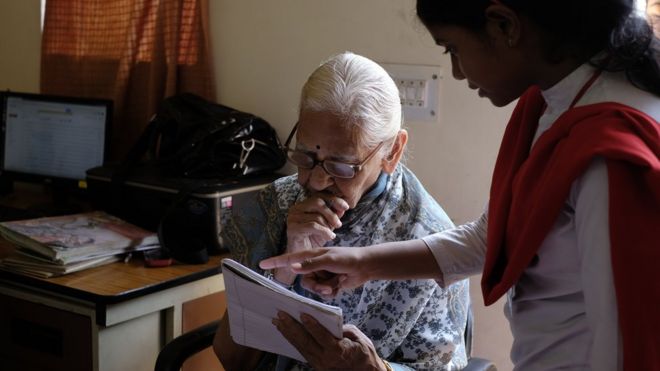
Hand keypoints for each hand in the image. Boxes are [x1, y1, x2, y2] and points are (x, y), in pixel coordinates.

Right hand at [260, 247, 370, 294]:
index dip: (275, 262)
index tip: (262, 264)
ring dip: (325, 288)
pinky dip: (332, 291)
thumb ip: (310, 264)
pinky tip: (341, 284)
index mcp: (311, 256)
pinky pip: (323, 294)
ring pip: (313, 289)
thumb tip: (292, 267)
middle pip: (304, 281)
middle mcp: (314, 266)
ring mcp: (321, 275)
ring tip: (336, 283)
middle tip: (327, 285)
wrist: (365, 266)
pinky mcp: (329, 284)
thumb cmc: (348, 258)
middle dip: (316, 286)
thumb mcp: (329, 260)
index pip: (289, 259)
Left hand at [273, 311, 387, 370]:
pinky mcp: (315, 366)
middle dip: (292, 327)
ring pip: (301, 348)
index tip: (303, 314)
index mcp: (340, 352)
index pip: (323, 337)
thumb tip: (327, 321)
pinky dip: (293, 341)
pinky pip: (302, 352)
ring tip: (277, 322)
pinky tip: (286, 332)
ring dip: (288, 334)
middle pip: (306, 342)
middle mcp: (326, 360)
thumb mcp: (358, 337)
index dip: (312, 326)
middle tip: (281, 314)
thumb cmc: (363, 354)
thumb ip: (342, 329)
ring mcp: (319, 365)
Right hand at [286, 193, 348, 250]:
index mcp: (303, 205)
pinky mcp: (293, 228)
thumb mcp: (326, 226)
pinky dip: (324, 231)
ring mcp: (293, 218)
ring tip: (332, 234)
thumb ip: (333, 216)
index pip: (320, 196)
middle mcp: (296, 209)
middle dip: (331, 213)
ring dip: (328, 226)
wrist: (302, 257)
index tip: (346, 207)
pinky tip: (329, 237)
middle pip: (317, 202)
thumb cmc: (313, 240)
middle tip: (339, 224)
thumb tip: (343, 208)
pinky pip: (313, 226)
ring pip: (316, 216)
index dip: (334, 199)